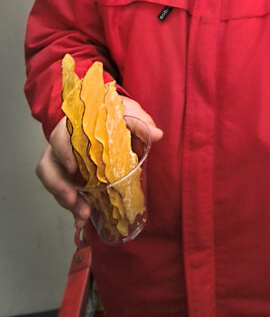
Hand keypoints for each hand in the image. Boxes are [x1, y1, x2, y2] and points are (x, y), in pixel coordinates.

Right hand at [36, 97, 163, 230]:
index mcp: (74, 125)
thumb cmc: (115, 115)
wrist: (110, 118)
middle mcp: (62, 144)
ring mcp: (62, 162)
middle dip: (59, 186)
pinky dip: (72, 208)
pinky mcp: (69, 178)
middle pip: (49, 165)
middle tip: (74, 200)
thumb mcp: (128, 113)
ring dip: (66, 201)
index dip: (63, 152)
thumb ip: (140, 122)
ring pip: (53, 183)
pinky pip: (64, 194)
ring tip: (83, 215)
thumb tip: (157, 134)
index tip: (73, 168)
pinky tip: (82, 220)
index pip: (59, 137)